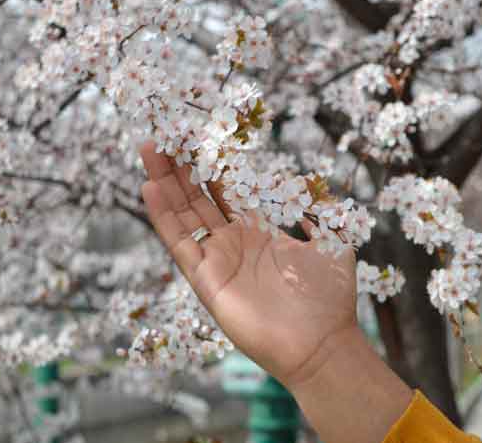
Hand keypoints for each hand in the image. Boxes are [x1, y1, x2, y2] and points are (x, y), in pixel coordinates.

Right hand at [139, 142, 357, 385]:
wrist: (322, 344)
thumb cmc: (329, 298)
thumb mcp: (331, 245)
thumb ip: (317, 216)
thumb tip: (311, 192)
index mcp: (258, 233)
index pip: (226, 193)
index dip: (211, 168)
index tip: (197, 139)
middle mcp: (234, 245)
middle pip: (199, 199)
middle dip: (181, 168)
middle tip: (163, 136)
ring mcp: (218, 261)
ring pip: (184, 215)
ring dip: (165, 183)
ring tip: (150, 150)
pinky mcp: (206, 281)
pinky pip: (180, 245)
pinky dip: (163, 217)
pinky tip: (151, 188)